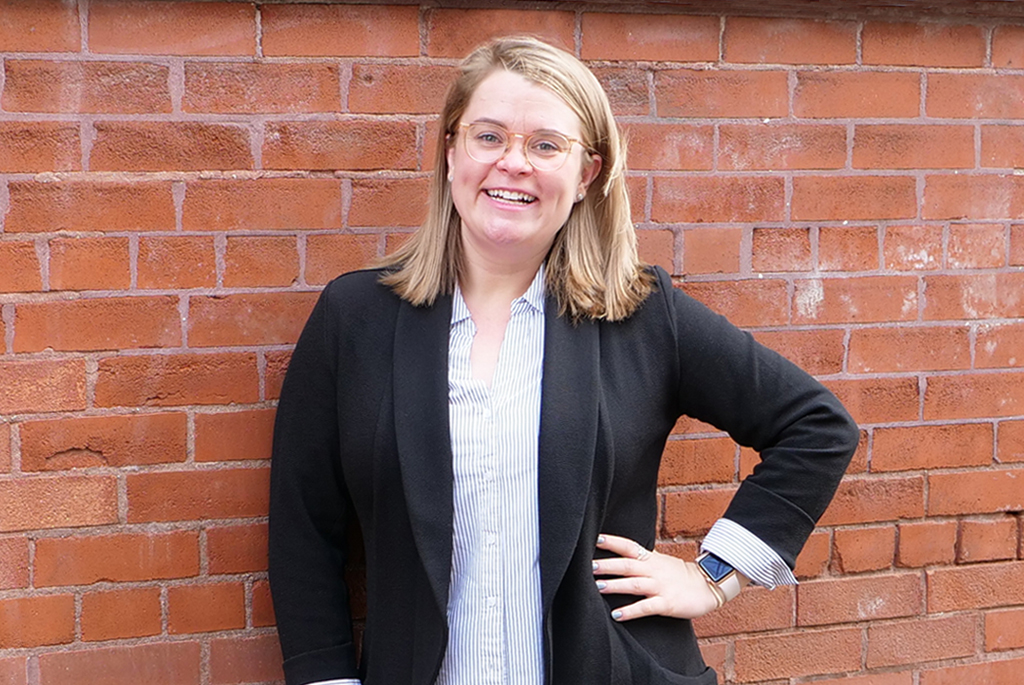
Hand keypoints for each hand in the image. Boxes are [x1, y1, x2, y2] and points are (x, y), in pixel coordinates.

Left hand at [592, 533, 720, 620]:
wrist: (708, 585)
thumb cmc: (680, 575)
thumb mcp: (661, 561)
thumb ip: (642, 559)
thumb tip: (619, 555)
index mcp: (651, 559)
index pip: (629, 546)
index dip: (613, 542)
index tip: (596, 539)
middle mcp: (654, 571)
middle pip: (627, 565)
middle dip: (608, 565)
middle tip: (589, 565)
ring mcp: (660, 587)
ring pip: (634, 584)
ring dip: (615, 585)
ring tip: (597, 587)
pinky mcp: (667, 604)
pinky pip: (646, 607)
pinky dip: (631, 611)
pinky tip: (616, 615)